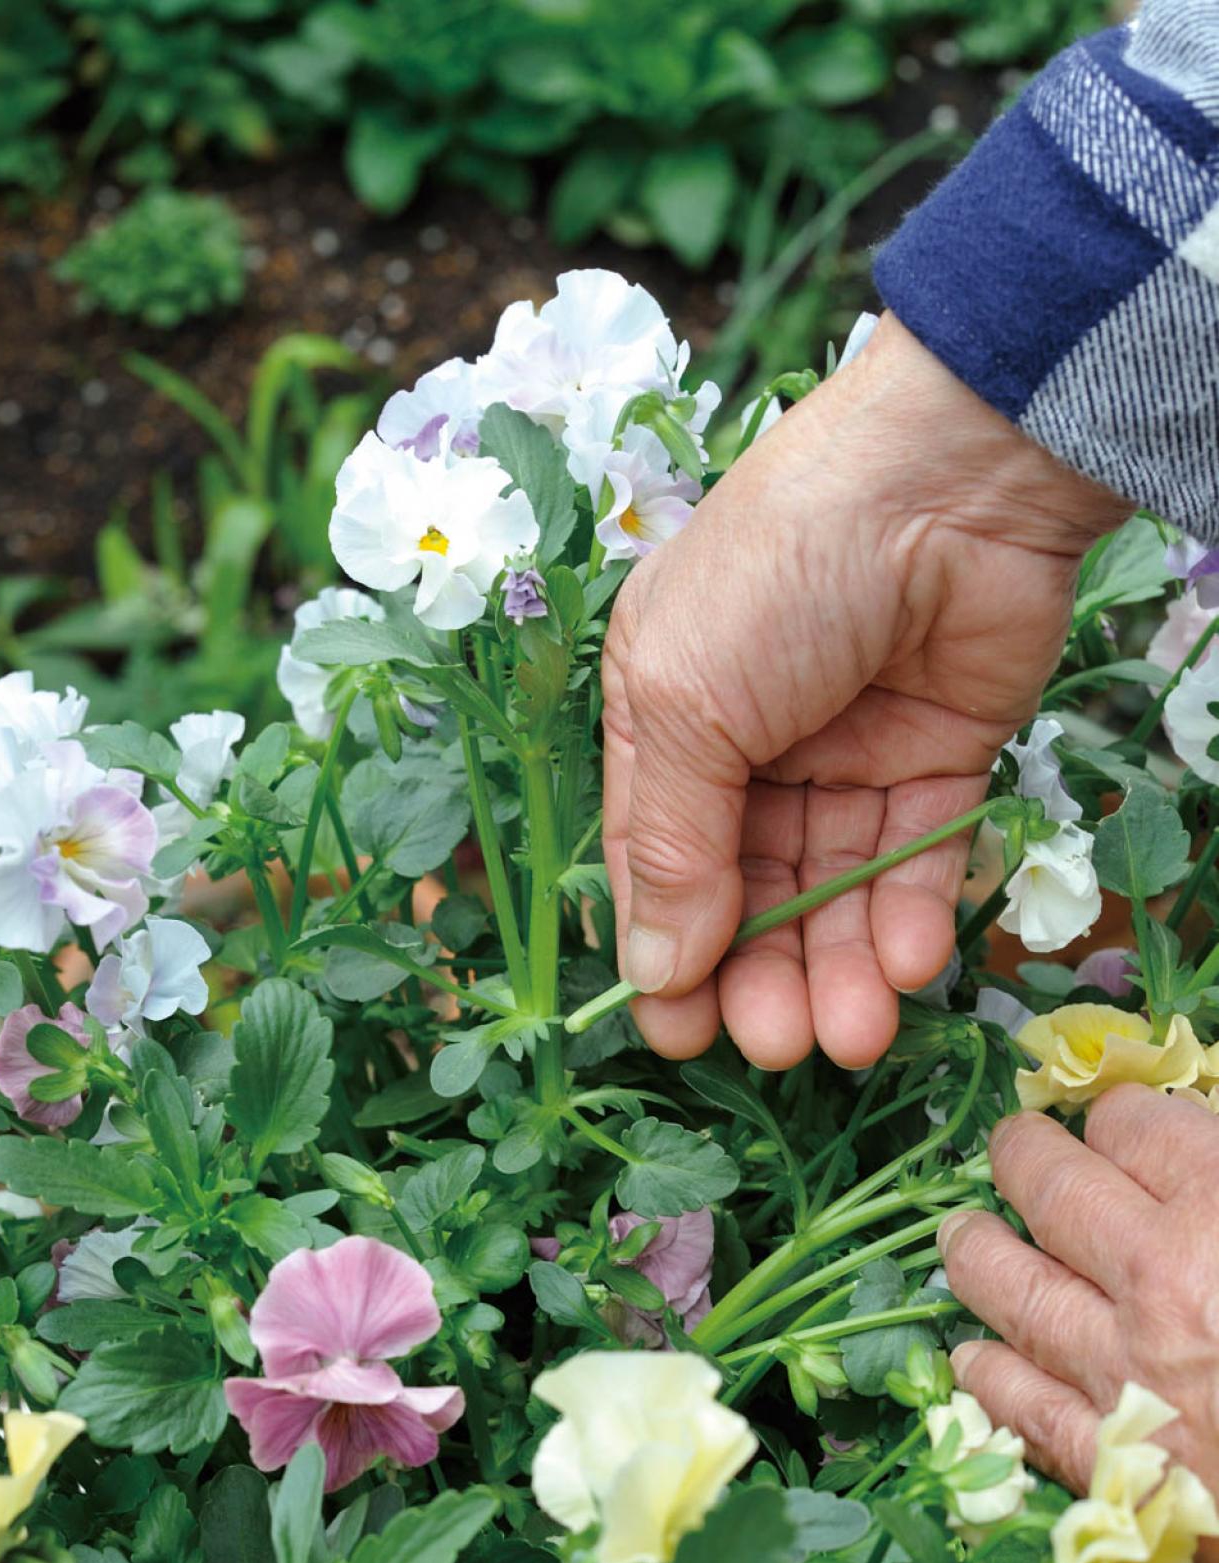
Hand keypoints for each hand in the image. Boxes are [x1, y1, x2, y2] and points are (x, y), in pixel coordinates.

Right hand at [602, 315, 1128, 1067]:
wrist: (951, 475)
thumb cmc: (780, 570)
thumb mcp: (684, 701)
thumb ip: (667, 842)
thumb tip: (652, 971)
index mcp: (666, 720)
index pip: (658, 863)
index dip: (670, 952)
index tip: (680, 1036)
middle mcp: (752, 745)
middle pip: (751, 893)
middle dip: (762, 978)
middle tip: (775, 1047)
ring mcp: (848, 753)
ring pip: (836, 892)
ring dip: (839, 971)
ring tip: (851, 1036)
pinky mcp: (940, 757)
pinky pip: (918, 859)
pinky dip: (911, 917)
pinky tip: (904, 967)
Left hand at [942, 1086, 1218, 1562]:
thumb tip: (1206, 1120)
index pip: (1134, 1123)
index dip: (1123, 1114)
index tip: (1119, 1121)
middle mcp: (1159, 1281)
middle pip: (1051, 1187)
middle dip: (1024, 1154)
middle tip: (1013, 1146)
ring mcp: (1125, 1375)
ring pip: (1010, 1286)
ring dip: (976, 1249)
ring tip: (962, 1231)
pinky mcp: (1117, 1468)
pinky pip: (1019, 1407)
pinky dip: (987, 1375)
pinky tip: (974, 1356)